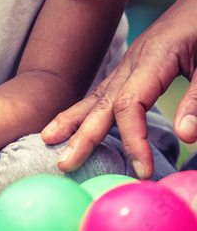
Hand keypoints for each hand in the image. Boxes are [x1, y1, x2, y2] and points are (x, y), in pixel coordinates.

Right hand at [40, 0, 196, 178]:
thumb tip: (185, 136)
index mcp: (151, 60)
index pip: (129, 106)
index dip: (133, 139)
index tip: (142, 170)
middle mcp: (132, 62)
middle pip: (100, 102)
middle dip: (81, 135)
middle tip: (64, 164)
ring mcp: (128, 63)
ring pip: (95, 95)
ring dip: (72, 119)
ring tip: (47, 139)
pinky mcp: (132, 66)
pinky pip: (103, 90)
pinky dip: (85, 108)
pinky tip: (75, 120)